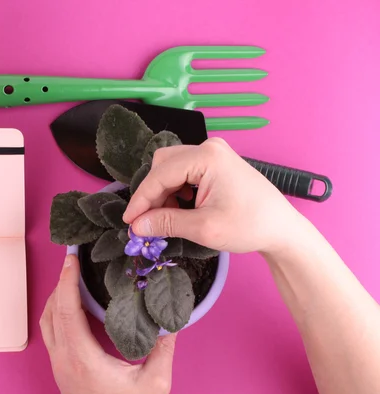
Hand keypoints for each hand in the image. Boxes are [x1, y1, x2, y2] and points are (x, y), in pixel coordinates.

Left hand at [40, 254, 176, 393]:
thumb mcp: (154, 384)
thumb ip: (163, 350)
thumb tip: (172, 323)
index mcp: (82, 357)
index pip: (67, 310)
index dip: (67, 281)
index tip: (71, 259)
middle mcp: (64, 358)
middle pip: (52, 310)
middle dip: (60, 282)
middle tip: (73, 262)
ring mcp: (58, 364)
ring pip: (47, 321)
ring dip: (56, 297)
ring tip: (72, 279)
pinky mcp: (60, 369)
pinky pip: (51, 332)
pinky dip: (58, 312)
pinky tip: (73, 308)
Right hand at [123, 137, 305, 253]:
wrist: (281, 229)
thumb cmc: (249, 226)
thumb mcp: (203, 228)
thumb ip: (166, 223)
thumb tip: (136, 226)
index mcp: (206, 157)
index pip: (160, 174)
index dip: (141, 199)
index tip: (128, 222)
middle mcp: (208, 147)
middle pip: (162, 165)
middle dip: (152, 194)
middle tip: (147, 221)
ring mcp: (213, 153)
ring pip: (171, 168)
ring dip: (163, 193)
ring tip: (167, 218)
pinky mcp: (216, 163)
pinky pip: (184, 172)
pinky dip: (176, 191)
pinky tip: (180, 209)